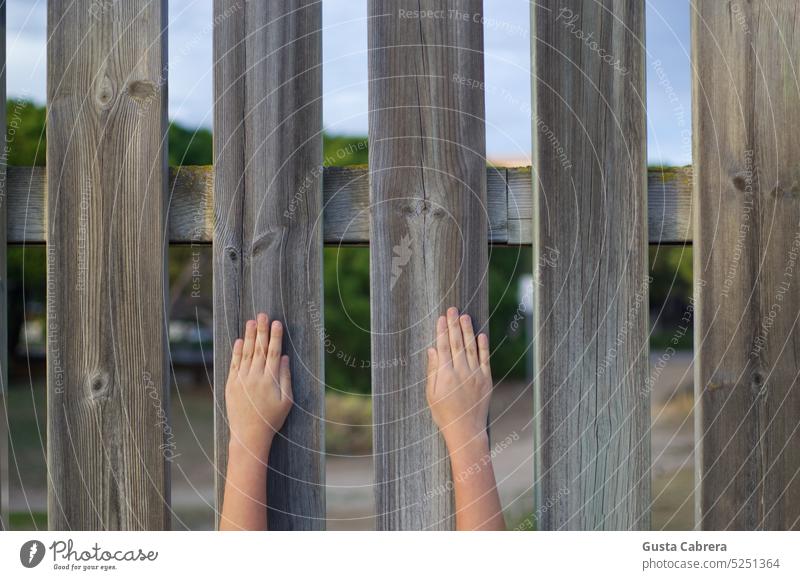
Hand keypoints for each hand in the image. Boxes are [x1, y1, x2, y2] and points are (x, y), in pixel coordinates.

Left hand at [225, 313, 292, 457]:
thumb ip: (286, 378)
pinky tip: (240, 340)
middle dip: (262, 330)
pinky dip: (237, 352)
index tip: (277, 323)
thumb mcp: (286, 401)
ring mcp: (241, 380)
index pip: (274, 352)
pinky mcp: (231, 385)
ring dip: (249, 336)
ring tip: (251, 322)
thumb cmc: (272, 419)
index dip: (276, 336)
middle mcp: (255, 377)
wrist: (249, 436)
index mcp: (270, 380)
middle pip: (260, 349)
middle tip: (263, 314)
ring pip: (246, 353)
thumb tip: (286, 358)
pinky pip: (234, 364)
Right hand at [426, 307, 491, 446]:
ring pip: (471, 347)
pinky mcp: (486, 380)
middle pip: (456, 343)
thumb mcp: (431, 394)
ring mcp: (475, 375)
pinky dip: (483, 346)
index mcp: (445, 375)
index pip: (443, 347)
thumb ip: (432, 370)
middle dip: (454, 324)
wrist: (466, 430)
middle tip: (452, 309)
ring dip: (467, 330)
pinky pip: (485, 359)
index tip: (441, 318)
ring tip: (465, 316)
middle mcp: (461, 372)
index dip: (441, 331)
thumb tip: (432, 349)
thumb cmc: (444, 413)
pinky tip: (481, 334)